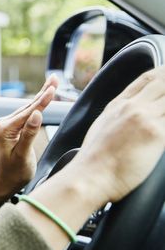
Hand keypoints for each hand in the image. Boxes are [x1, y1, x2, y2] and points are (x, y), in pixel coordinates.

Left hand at [0, 75, 57, 203]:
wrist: (5, 181)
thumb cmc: (14, 172)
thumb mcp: (23, 156)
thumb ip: (29, 135)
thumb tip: (37, 115)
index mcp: (5, 129)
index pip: (28, 112)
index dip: (42, 100)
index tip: (52, 89)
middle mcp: (5, 123)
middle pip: (28, 105)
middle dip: (43, 91)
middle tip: (55, 77)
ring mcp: (8, 124)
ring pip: (28, 107)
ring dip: (42, 95)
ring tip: (52, 81)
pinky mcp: (14, 126)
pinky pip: (28, 113)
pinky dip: (38, 103)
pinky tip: (45, 95)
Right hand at [64, 66, 164, 202]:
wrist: (91, 175)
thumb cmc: (94, 159)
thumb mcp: (102, 127)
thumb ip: (118, 115)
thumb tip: (127, 116)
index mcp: (118, 104)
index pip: (146, 79)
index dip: (163, 73)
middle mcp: (132, 107)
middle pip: (163, 83)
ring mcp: (145, 119)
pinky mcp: (157, 135)